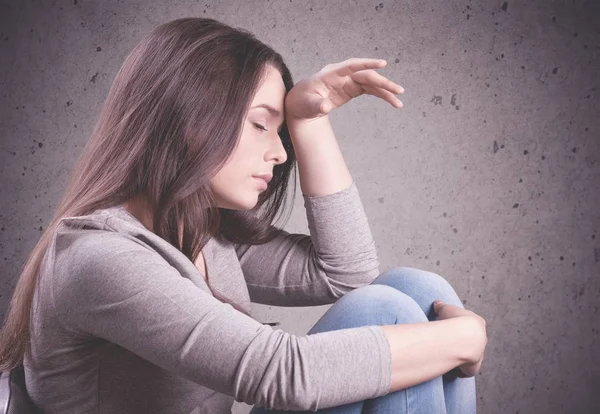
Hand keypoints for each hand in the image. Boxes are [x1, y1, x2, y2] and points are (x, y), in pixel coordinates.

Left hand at [284, 58, 404, 122]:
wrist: (302, 104)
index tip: (383, 63)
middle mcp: (343, 75)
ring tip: (399, 103)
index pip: (352, 65)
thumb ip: (317, 105)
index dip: (367, 64)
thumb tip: (325, 108)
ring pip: (371, 83)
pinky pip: (370, 90)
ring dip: (386, 92)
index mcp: (331, 73)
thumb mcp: (307, 105)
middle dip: (383, 83)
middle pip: (367, 75)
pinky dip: (381, 95)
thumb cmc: (303, 101)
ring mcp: (349, 81)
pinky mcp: (352, 89)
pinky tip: (392, 102)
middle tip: (399, 91)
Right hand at [433, 300, 486, 377]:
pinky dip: (461, 370)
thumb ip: (441, 306)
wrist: (461, 337)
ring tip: (450, 354)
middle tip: (450, 341)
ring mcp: (479, 353)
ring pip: (473, 356)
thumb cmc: (453, 320)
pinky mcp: (473, 367)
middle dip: (464, 341)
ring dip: (463, 355)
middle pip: (474, 341)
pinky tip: (451, 368)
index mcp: (478, 323)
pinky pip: (468, 370)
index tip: (452, 326)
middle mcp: (482, 338)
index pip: (473, 324)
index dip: (462, 325)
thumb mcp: (445, 308)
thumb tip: (437, 304)